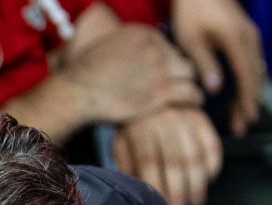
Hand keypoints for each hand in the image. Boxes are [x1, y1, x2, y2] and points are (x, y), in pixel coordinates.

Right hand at [58, 22, 204, 124]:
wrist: (77, 92)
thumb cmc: (84, 75)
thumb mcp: (106, 47)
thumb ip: (125, 46)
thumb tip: (129, 54)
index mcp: (143, 34)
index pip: (167, 46)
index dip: (166, 61)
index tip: (164, 74)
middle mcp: (156, 47)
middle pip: (180, 57)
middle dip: (178, 72)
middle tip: (176, 85)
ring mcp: (160, 69)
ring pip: (190, 74)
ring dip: (189, 83)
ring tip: (189, 95)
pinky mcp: (162, 91)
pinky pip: (190, 92)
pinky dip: (194, 98)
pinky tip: (193, 103)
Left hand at [114, 106, 223, 204]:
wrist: (149, 89)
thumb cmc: (132, 124)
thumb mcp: (121, 141)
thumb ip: (126, 164)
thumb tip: (137, 192)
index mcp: (139, 128)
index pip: (149, 162)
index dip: (157, 187)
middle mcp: (163, 120)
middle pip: (175, 161)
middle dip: (180, 191)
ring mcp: (185, 116)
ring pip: (196, 154)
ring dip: (199, 182)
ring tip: (196, 201)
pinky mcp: (201, 115)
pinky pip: (212, 142)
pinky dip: (213, 163)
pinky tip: (209, 179)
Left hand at [172, 0, 263, 134]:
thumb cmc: (192, 11)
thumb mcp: (191, 38)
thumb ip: (204, 63)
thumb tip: (215, 89)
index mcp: (236, 40)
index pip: (246, 77)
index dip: (246, 101)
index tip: (245, 120)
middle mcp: (250, 39)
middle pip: (255, 77)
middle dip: (249, 103)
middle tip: (242, 127)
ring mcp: (251, 36)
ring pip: (256, 71)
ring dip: (250, 94)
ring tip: (241, 116)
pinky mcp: (247, 35)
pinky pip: (253, 63)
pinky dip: (249, 81)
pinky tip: (241, 94)